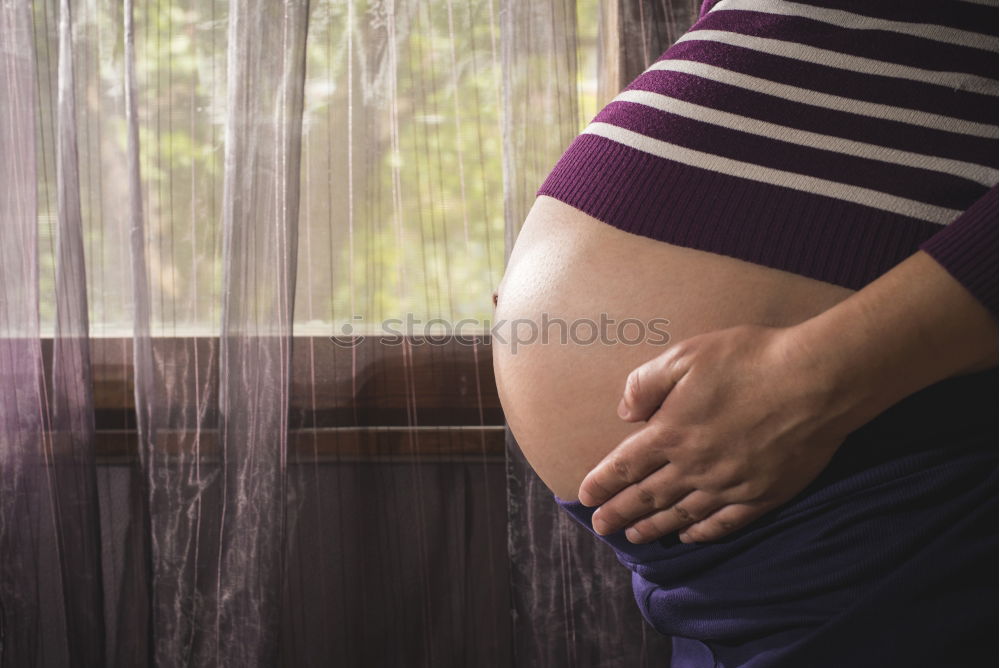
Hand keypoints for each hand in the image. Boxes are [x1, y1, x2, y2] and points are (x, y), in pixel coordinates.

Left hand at [579, 323, 854, 543]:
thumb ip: (646, 383)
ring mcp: (728, 486)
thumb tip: (625, 413)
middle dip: (619, 513)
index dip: (602, 483)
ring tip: (634, 537)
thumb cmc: (750, 360)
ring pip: (681, 515)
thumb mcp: (687, 356)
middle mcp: (694, 466)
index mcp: (671, 432)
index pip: (625, 465)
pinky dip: (701, 533)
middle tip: (601, 528)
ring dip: (653, 527)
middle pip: (647, 497)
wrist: (817, 380)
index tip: (585, 497)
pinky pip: (723, 523)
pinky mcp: (762, 495)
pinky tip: (688, 536)